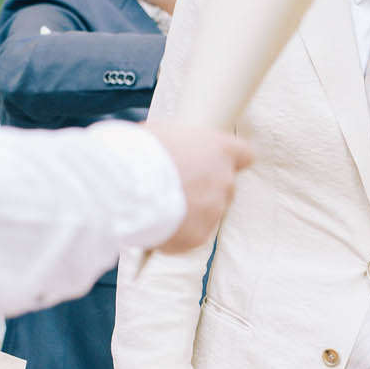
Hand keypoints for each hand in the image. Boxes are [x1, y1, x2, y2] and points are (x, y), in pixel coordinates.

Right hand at [149, 125, 254, 253]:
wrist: (124, 187)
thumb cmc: (139, 151)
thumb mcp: (163, 133)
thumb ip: (181, 145)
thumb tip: (174, 151)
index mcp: (221, 149)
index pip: (244, 155)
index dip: (231, 160)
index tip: (217, 164)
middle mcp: (225, 180)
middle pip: (224, 187)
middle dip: (204, 189)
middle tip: (176, 188)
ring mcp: (214, 210)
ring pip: (207, 212)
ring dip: (189, 212)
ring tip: (158, 207)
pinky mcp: (199, 236)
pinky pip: (190, 235)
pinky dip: (175, 233)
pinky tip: (154, 224)